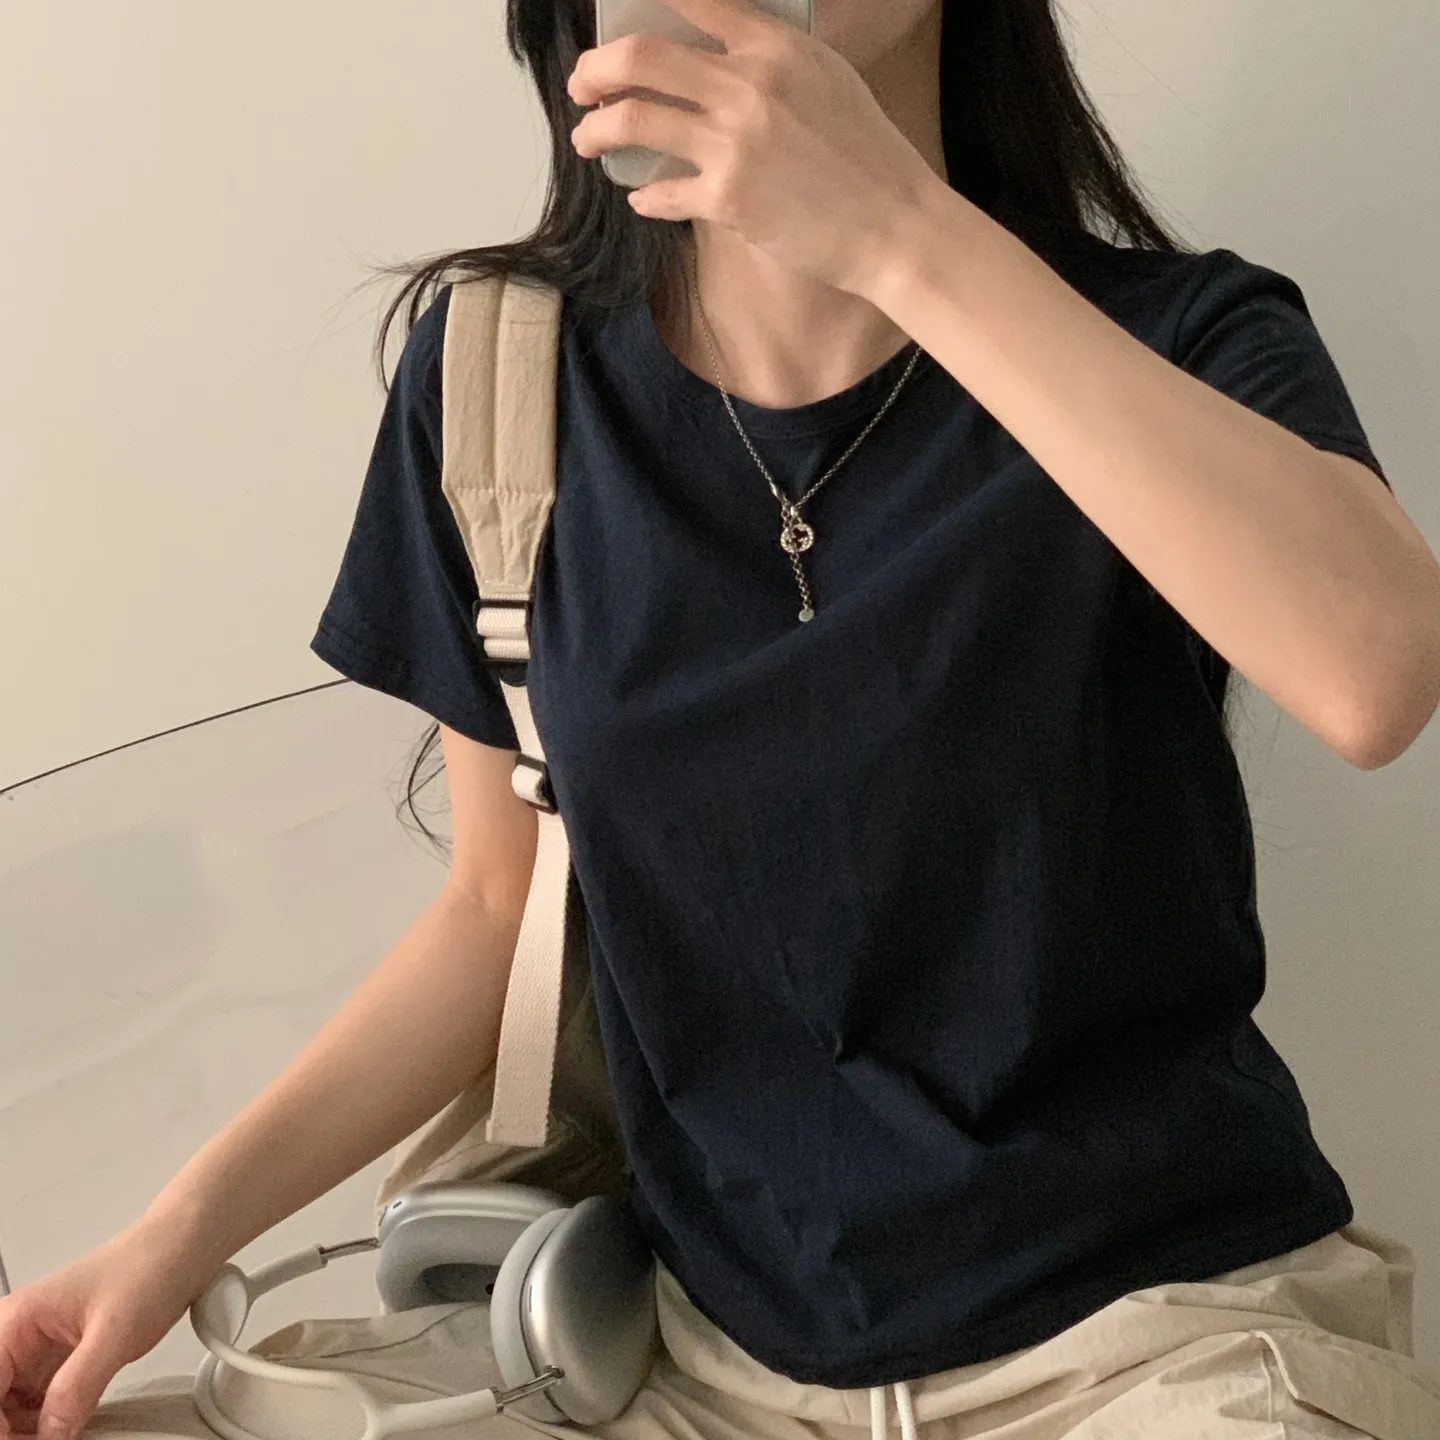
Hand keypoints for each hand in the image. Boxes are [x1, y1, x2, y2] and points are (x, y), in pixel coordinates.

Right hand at [0, 1218, 217, 1439]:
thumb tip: (49, 1438)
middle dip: (10, 1431)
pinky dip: (46, 1424)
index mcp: (16, 1320)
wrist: (186, 1248)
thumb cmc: (151, 1265)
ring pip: (10, 1409)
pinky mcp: (63, 1360)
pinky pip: (39, 1404)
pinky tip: (66, 1433)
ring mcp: (40, 1349)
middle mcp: (20, 1335)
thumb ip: (75, 1390)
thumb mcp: (113, 1335)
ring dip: (26, 1432)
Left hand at [566, 0, 945, 298]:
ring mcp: (735, 145)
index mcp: (775, 46)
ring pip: (634, 122)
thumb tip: (707, 55)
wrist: (893, 225)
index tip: (612, 19)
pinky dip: (644, 196)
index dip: (641, 1)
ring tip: (588, 139)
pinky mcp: (727, 200)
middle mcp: (749, 86)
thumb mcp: (825, 78)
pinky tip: (641, 196)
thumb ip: (768, 58)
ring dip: (598, 130)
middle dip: (595, 69)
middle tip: (582, 85)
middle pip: (640, 58)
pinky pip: (660, 192)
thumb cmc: (866, 156)